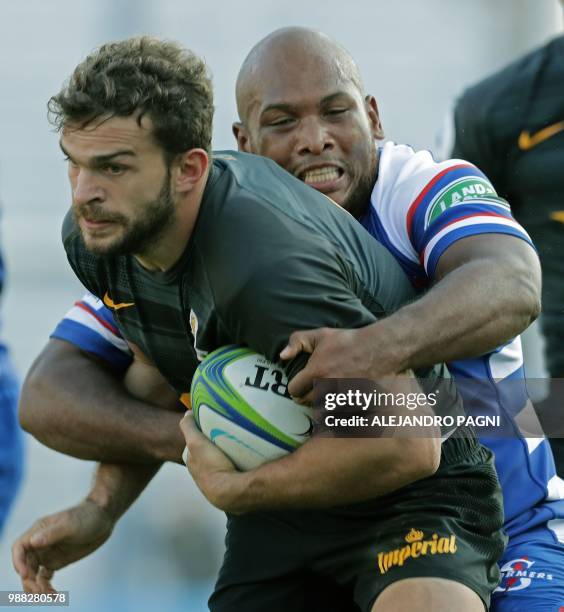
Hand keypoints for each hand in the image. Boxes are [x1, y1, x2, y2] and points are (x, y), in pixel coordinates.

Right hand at [12, 499, 114, 592]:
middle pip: (25, 566)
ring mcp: (47, 554)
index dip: (18, 562)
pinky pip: (44, 579)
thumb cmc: (86, 516)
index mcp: (38, 530)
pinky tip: (54, 595)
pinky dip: (46, 588)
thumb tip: (33, 541)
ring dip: (36, 587)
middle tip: (40, 591)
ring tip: (48, 595)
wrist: (103, 518)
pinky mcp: (56, 562)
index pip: (19, 548)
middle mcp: (39, 543)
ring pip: (33, 575)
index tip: (25, 574)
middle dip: (29, 580)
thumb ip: (52, 533)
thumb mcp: (71, 524)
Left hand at [179, 413, 245, 512]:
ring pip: (221, 464)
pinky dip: (237, 464)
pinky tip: (245, 458)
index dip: (199, 438)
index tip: (209, 430)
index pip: (193, 449)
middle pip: (207, 456)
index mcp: (193, 465)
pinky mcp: (231, 486)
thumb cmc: (211, 465)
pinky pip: (233, 471)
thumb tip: (187, 413)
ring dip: (227, 456)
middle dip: (214, 447)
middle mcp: (202, 476)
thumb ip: (188, 427)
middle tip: (226, 435)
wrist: (229, 491)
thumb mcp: (195, 442)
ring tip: (238, 445)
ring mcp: (217, 482)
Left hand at [280, 325, 403, 402]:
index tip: (300, 386)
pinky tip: (341, 402)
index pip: (294, 390)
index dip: (295, 388)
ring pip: (323, 411)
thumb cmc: (348, 341)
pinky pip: (340, 415)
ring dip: (323, 406)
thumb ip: (297, 341)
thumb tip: (281, 356)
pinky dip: (339, 411)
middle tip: (314, 390)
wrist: (380, 348)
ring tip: (327, 397)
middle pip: (307, 402)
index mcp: (316, 372)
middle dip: (308, 396)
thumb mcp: (321, 335)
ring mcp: (343, 398)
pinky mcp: (357, 405)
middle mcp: (328, 387)